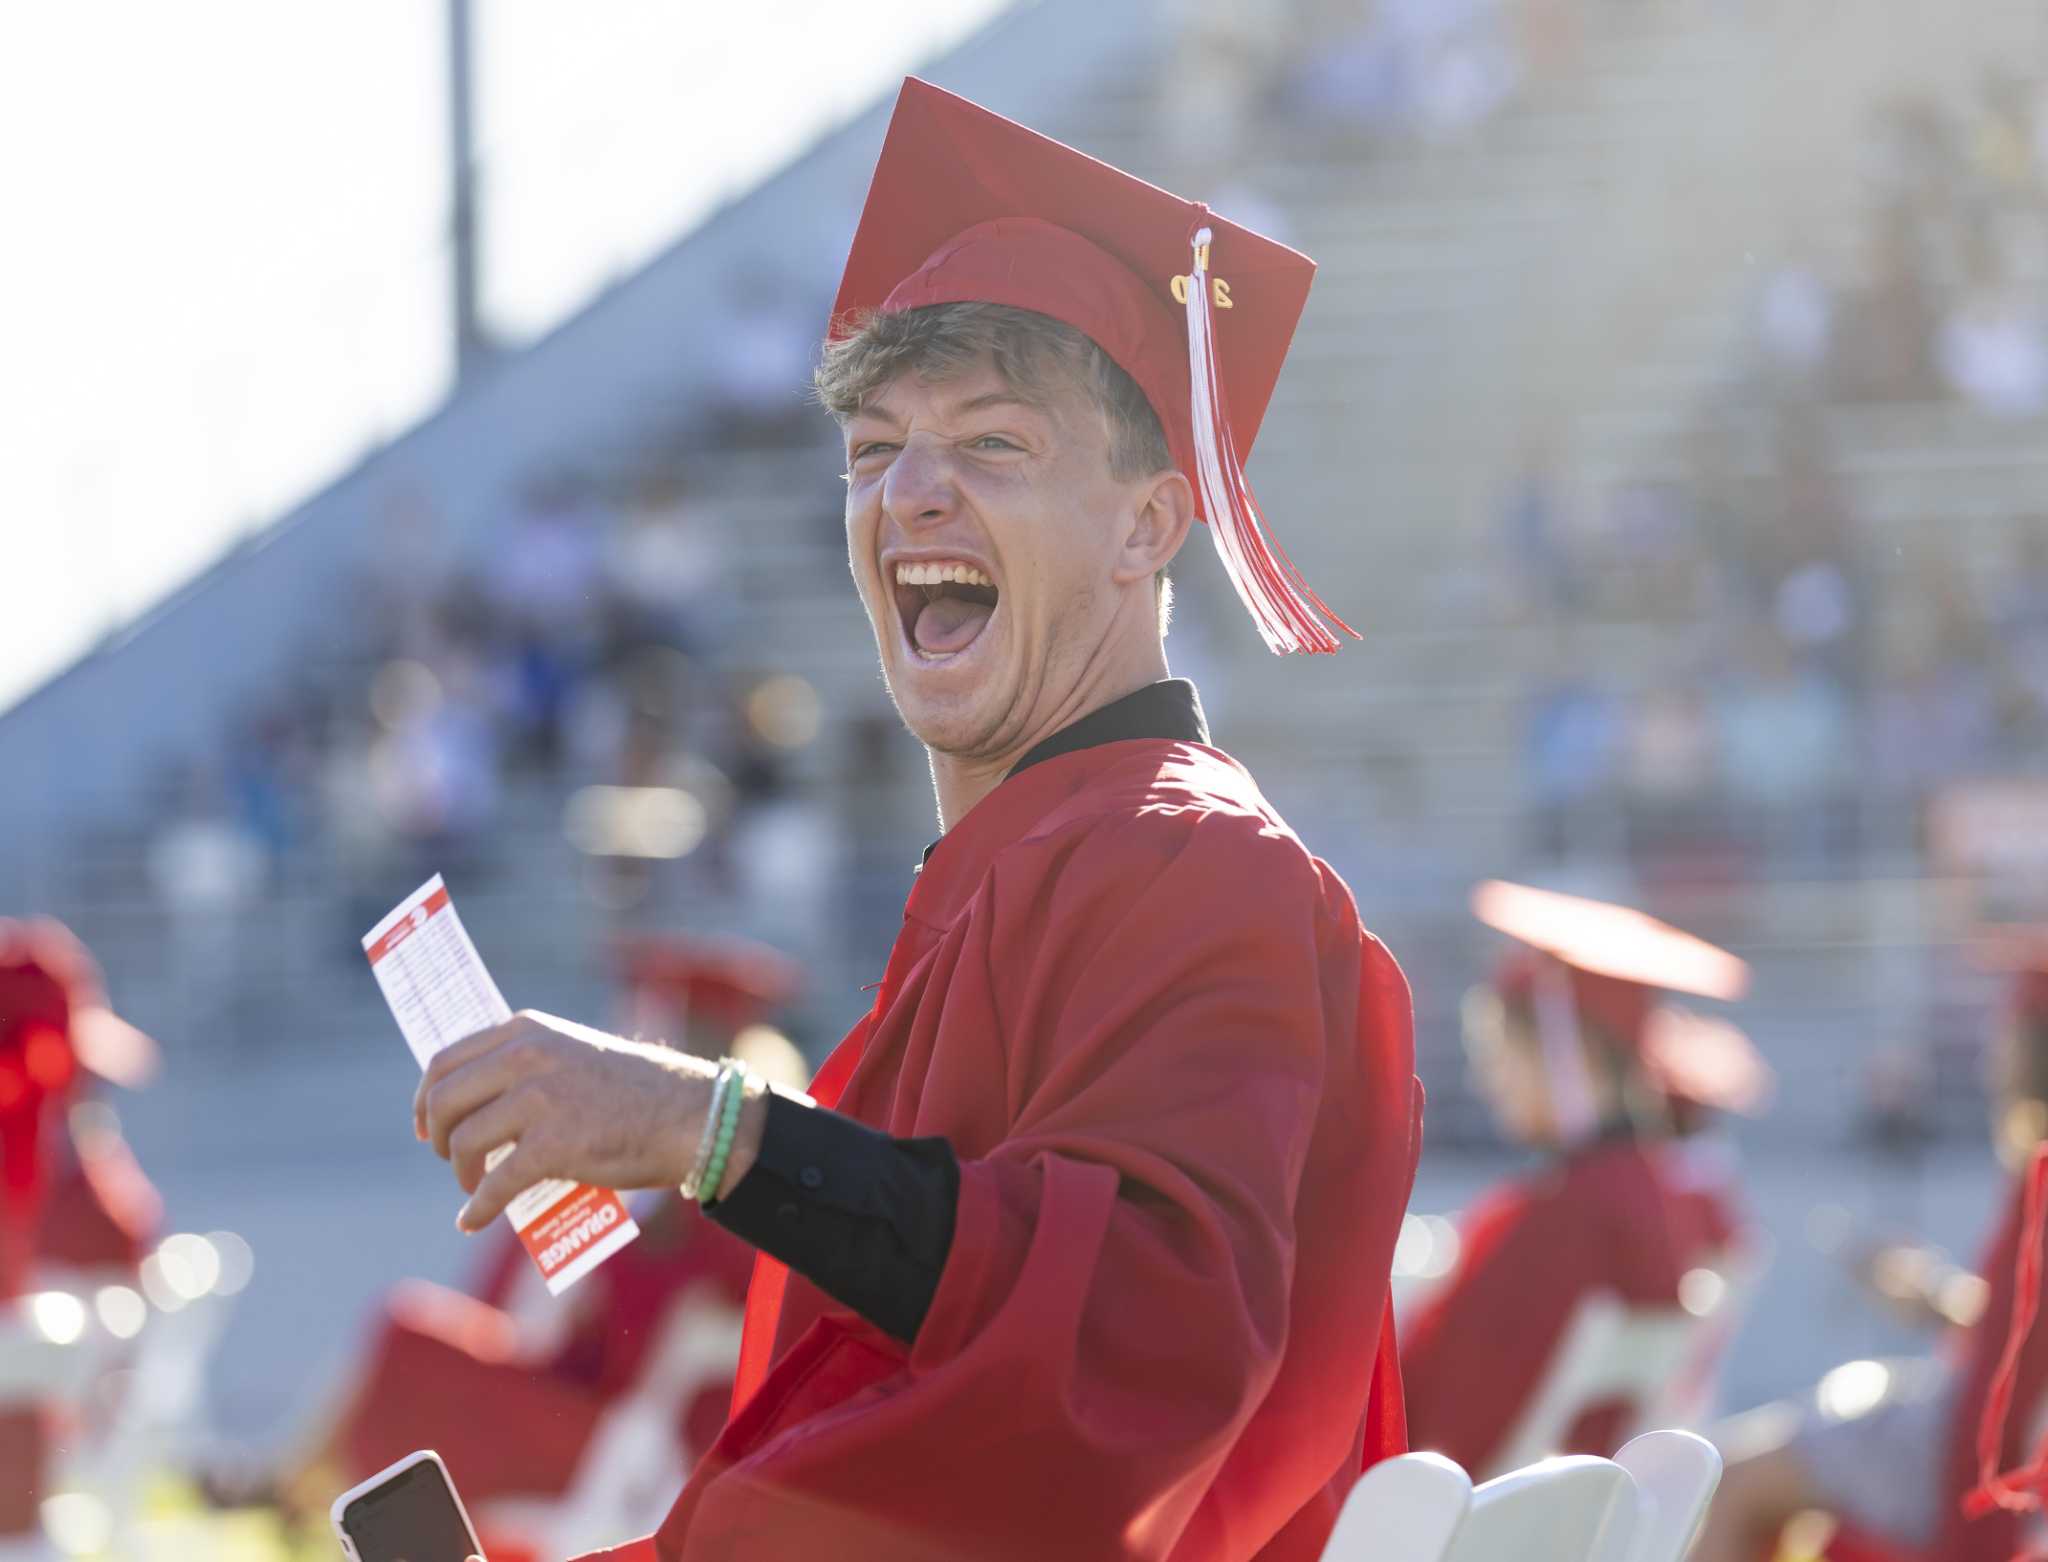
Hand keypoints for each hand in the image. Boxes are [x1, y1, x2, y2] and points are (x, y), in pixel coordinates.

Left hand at [415, 1010, 713, 1230]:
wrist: (687, 1115)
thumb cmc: (633, 1090)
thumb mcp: (571, 1054)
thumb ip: (526, 1066)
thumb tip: (477, 1105)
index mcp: (526, 1031)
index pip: (446, 1059)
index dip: (426, 1098)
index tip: (427, 1124)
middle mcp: (526, 1057)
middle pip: (445, 1099)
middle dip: (439, 1136)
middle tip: (450, 1158)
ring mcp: (539, 1100)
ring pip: (465, 1141)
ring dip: (461, 1172)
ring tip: (472, 1186)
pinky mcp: (553, 1146)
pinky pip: (495, 1184)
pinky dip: (478, 1208)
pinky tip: (473, 1220)